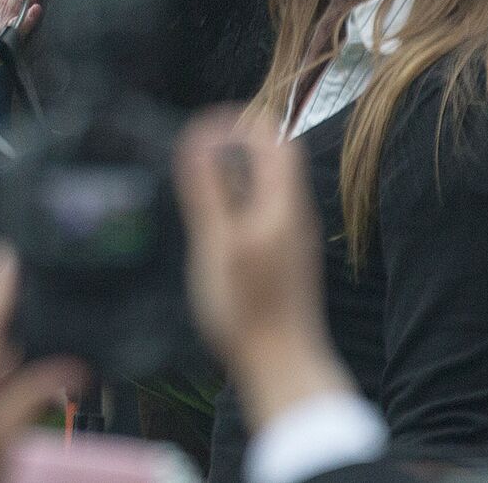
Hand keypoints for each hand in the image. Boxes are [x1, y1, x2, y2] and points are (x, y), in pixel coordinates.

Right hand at [173, 110, 350, 430]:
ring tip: (196, 185)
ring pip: (267, 184)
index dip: (237, 121)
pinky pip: (264, 209)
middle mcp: (294, 213)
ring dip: (233, 173)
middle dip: (233, 143)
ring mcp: (292, 236)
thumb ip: (207, 188)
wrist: (283, 366)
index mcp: (283, 203)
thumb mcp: (217, 242)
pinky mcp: (285, 257)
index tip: (200, 127)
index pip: (273, 136)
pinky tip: (213, 226)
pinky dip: (238, 200)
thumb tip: (197, 137)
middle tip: (193, 151)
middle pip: (272, 156)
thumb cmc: (248, 308)